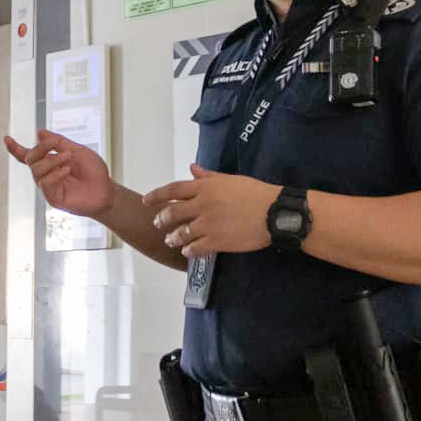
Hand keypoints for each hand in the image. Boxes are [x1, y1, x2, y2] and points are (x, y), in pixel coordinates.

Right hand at [5, 131, 113, 218]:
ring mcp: (49, 186)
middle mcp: (46, 174)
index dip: (16, 148)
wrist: (106, 190)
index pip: (29, 155)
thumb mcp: (77, 150)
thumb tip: (40, 133)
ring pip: (36, 170)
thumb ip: (58, 142)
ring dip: (52, 161)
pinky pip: (45, 183)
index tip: (6, 139)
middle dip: (40, 149)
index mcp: (50, 162)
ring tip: (68, 159)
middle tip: (55, 145)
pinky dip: (55, 173)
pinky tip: (67, 170)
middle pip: (30, 159)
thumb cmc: (93, 172)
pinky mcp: (54, 198)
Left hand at [142, 165, 280, 258]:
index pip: (173, 190)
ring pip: (181, 233)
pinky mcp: (217, 241)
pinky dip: (188, 251)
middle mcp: (203, 204)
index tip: (146, 201)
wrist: (274, 212)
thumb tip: (192, 168)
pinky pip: (196, 248)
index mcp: (205, 187)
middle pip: (173, 212)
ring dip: (173, 237)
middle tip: (158, 223)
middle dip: (162, 219)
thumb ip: (208, 176)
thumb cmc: (255, 193)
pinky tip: (187, 252)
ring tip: (171, 240)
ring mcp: (209, 224)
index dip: (157, 195)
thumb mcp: (230, 179)